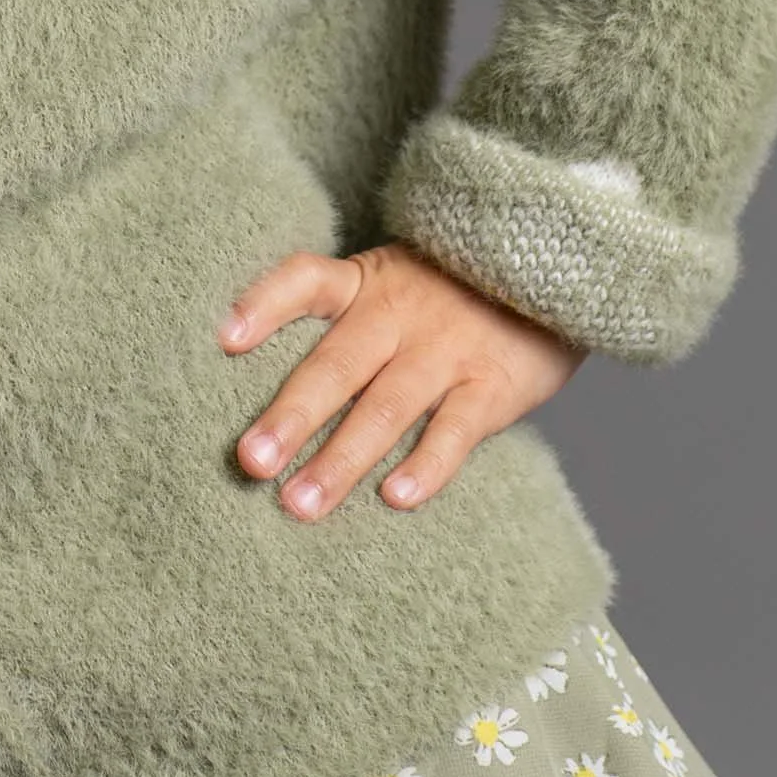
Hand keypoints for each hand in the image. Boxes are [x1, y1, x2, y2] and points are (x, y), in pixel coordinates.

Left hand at [220, 240, 585, 517]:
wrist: (553, 272)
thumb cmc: (451, 289)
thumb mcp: (394, 280)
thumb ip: (346, 319)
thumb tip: (268, 384)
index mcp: (366, 283)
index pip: (305, 280)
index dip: (263, 305)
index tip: (223, 339)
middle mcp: (399, 314)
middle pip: (336, 365)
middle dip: (291, 417)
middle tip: (250, 463)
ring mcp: (446, 350)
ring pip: (385, 407)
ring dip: (340, 459)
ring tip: (300, 504)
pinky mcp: (493, 385)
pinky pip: (455, 430)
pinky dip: (425, 465)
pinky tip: (394, 498)